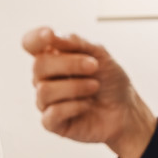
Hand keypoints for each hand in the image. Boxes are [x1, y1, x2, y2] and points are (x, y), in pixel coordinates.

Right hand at [22, 27, 155, 157]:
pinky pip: (52, 114)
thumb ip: (76, 43)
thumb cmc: (111, 82)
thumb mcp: (100, 54)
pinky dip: (74, 107)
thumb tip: (53, 36)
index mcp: (54, 57)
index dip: (35, 38)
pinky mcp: (52, 123)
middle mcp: (46, 78)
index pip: (30, 44)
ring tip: (94, 87)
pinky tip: (87, 105)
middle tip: (94, 66)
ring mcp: (47, 101)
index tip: (50, 35)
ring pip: (45, 90)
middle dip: (70, 64)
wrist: (126, 110)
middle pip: (39, 66)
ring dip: (75, 87)